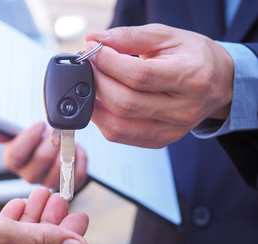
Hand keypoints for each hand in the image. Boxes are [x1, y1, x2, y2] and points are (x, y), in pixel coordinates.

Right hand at [0, 122, 88, 191]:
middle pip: (42, 158)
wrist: (50, 150)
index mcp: (13, 162)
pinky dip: (81, 158)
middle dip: (52, 139)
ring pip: (61, 166)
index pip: (17, 153)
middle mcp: (29, 176)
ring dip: (68, 148)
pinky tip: (77, 148)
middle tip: (57, 128)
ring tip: (67, 138)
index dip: (30, 137)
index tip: (40, 124)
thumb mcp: (17, 133)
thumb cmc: (34, 141)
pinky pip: (78, 174)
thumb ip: (4, 132)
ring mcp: (49, 183)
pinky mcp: (68, 186)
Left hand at [85, 24, 233, 147]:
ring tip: (90, 86)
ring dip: (95, 107)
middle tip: (89, 67)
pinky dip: (104, 120)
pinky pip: (122, 137)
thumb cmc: (194, 57)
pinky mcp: (161, 140)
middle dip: (98, 84)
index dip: (109, 64)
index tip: (93, 52)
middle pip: (126, 104)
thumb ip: (129, 37)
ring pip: (119, 127)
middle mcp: (183, 109)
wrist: (219, 83)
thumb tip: (94, 39)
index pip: (140, 76)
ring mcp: (172, 129)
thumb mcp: (166, 36)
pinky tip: (101, 104)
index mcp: (190, 77)